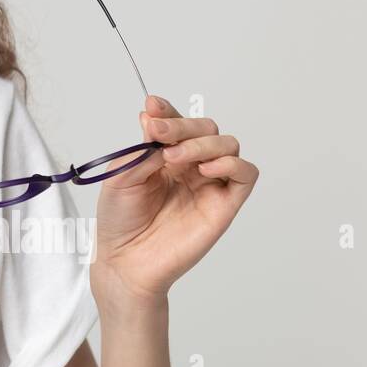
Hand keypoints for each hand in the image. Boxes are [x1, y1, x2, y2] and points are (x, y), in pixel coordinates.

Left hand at [89, 95, 259, 309]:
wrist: (126, 260)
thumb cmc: (120, 220)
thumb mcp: (121, 175)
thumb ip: (143, 149)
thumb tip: (153, 118)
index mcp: (164, 155)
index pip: (177, 122)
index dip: (168, 110)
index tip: (152, 106)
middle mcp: (190, 166)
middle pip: (206, 128)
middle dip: (182, 125)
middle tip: (158, 134)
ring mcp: (209, 184)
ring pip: (227, 145)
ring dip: (202, 143)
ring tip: (173, 158)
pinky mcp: (224, 204)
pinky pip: (245, 174)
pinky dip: (231, 163)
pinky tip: (204, 169)